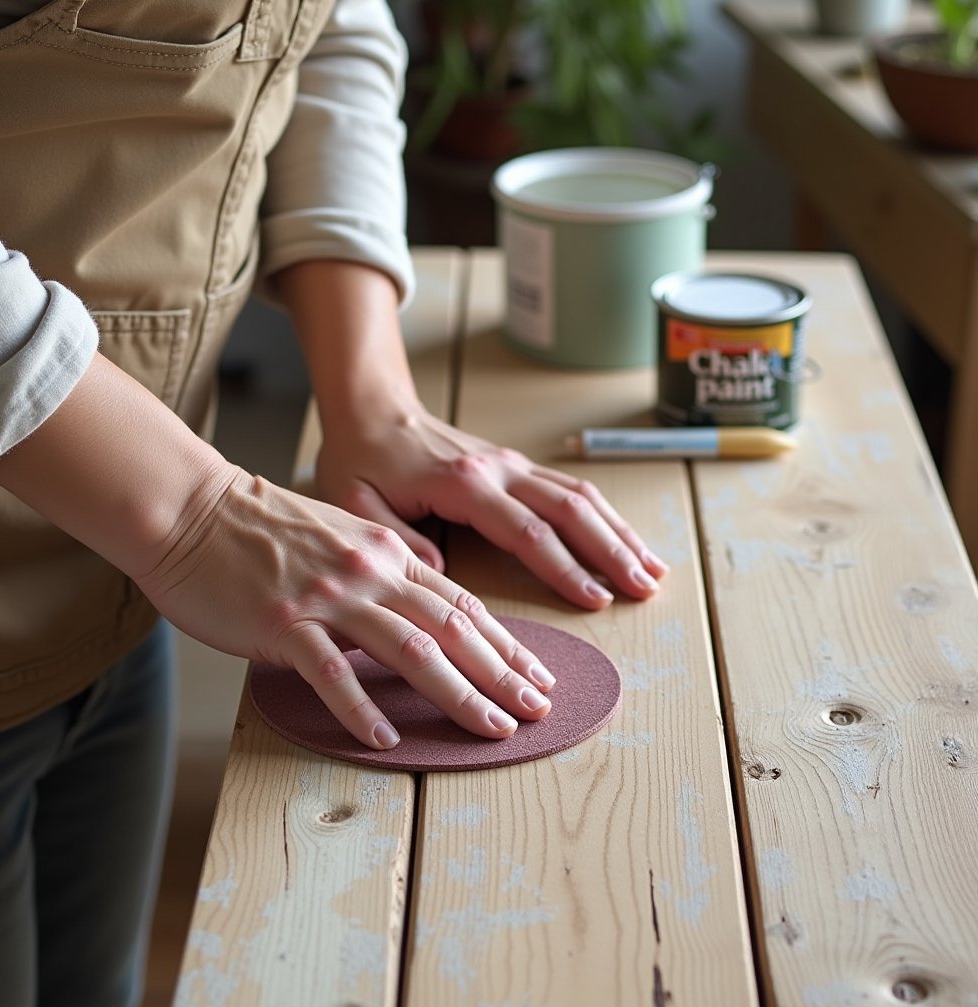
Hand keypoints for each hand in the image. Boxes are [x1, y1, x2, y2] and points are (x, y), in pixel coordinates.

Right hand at [138, 469, 555, 748]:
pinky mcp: (283, 623)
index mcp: (386, 555)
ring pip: (410, 649)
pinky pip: (330, 672)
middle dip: (503, 674)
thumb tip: (426, 602)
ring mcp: (327, 598)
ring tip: (490, 728)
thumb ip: (385, 569)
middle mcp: (368, 574)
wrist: (189, 510)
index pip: (462, 606)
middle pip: (452, 629)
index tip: (538, 677)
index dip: (507, 645)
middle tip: (538, 710)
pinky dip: (361, 708)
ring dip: (458, 692)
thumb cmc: (257, 528)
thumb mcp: (340, 537)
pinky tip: (386, 739)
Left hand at [315, 409, 669, 610]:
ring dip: (620, 533)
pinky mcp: (517, 467)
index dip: (563, 567)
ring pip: (581, 497)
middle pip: (570, 510)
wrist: (371, 407)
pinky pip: (571, 491)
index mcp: (463, 483)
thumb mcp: (353, 501)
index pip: (526, 531)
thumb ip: (392, 537)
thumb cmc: (358, 458)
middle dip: (611, 551)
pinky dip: (606, 518)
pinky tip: (628, 545)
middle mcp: (499, 469)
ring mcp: (513, 465)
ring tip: (653, 573)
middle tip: (643, 589)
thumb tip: (438, 570)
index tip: (594, 599)